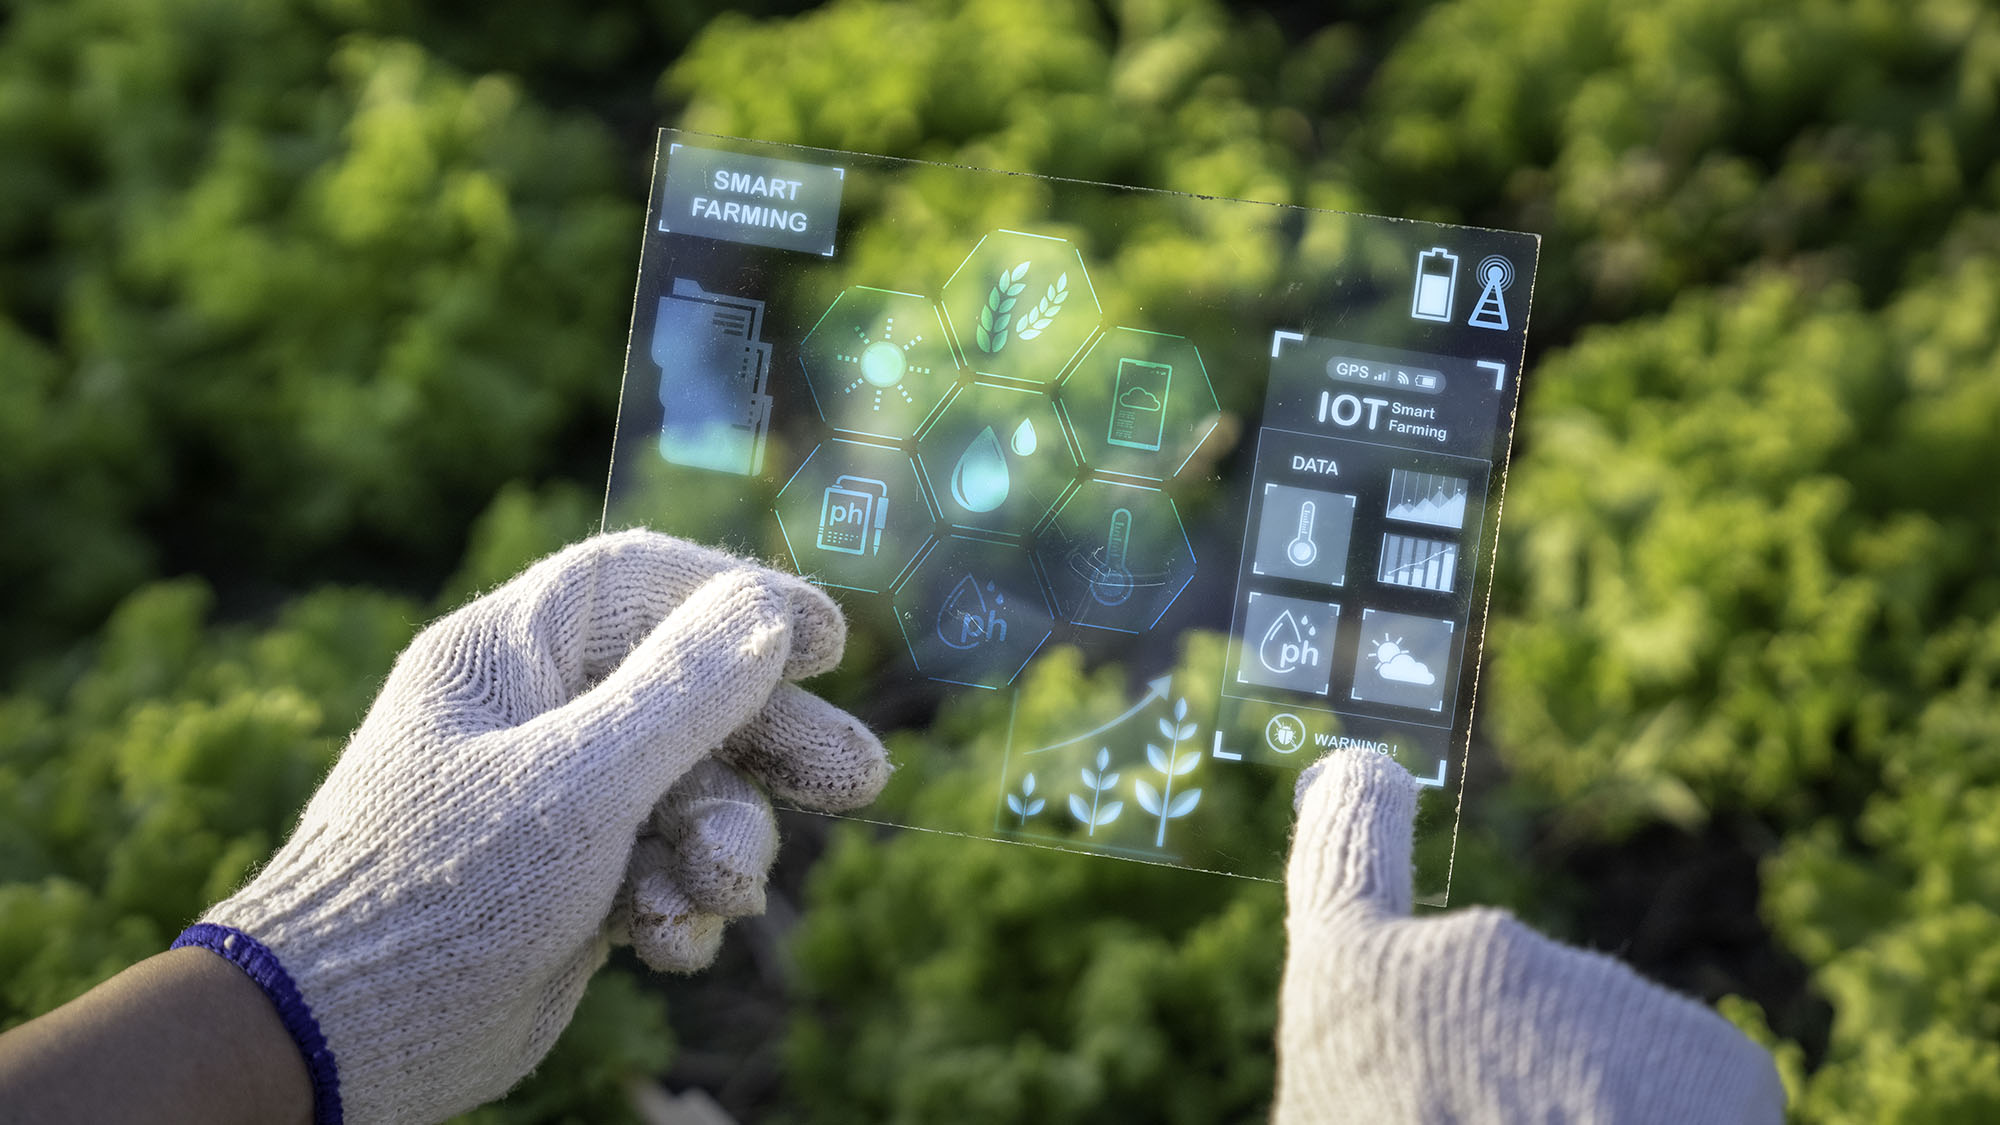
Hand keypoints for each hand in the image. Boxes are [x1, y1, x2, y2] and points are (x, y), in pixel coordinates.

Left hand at [193, 530, 889, 1123]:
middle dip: (771, 743)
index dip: (738, 596)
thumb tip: (765, 612)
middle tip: (858, 777)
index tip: (827, 639)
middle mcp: (533, 717)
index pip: (640, 582)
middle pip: (688, 693)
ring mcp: (553, 804)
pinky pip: (660, 868)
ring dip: (725, 842)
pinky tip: (667, 943)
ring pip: (688, 793)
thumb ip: (681, 694)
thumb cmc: (440, 888)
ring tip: (723, 889)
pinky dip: (679, 903)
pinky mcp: (569, 884)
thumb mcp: (577, 781)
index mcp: (507, 655)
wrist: (340, 1039)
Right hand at [1277, 751, 1783, 1122]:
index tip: (1369, 774)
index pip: (1344, 847)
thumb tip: (1405, 1059)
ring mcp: (1595, 989)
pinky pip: (1681, 1086)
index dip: (1356, 805)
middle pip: (1493, 1006)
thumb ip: (1374, 1064)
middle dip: (1503, 1071)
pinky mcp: (1707, 1048)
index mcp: (1351, 986)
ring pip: (1595, 1052)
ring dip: (1590, 1110)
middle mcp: (1473, 956)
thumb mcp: (1342, 1106)